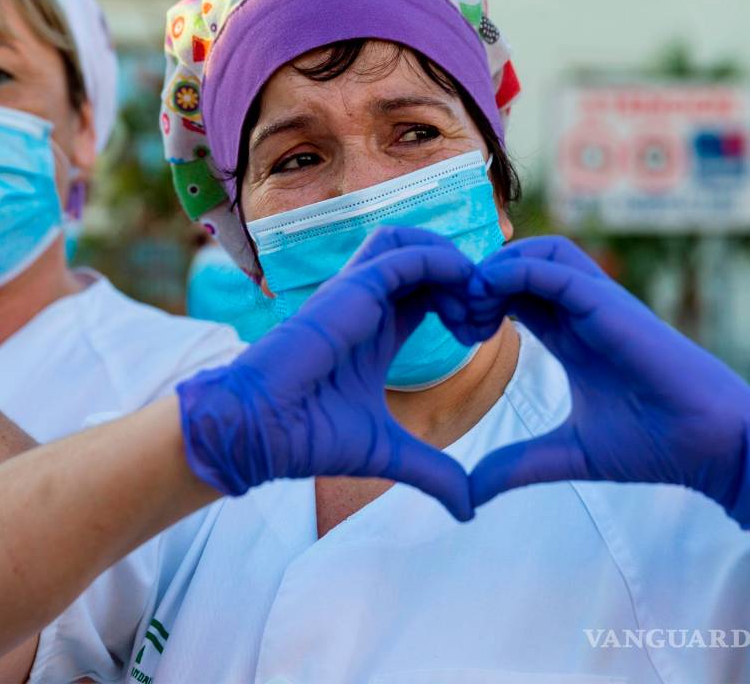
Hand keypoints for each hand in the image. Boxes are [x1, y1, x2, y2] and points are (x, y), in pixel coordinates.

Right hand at [177, 226, 478, 520]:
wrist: (263, 432)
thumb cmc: (312, 437)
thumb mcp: (391, 453)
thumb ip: (434, 473)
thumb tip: (470, 509)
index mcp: (377, 331)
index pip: (428, 291)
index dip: (462, 301)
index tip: (485, 334)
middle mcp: (366, 304)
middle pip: (422, 258)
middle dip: (464, 276)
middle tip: (485, 315)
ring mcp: (356, 292)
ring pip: (409, 240)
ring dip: (450, 259)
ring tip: (471, 300)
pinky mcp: (350, 289)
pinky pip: (402, 254)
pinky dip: (440, 261)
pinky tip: (462, 290)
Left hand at [467, 236, 749, 529]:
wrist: (713, 449)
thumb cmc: (654, 446)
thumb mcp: (565, 454)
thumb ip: (515, 465)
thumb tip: (469, 493)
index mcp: (570, 333)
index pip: (513, 291)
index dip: (476, 300)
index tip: (454, 333)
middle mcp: (582, 310)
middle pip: (520, 261)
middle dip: (478, 279)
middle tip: (456, 321)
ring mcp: (598, 303)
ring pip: (538, 251)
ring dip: (494, 270)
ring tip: (473, 313)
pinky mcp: (610, 305)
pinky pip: (554, 269)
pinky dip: (512, 274)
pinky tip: (488, 310)